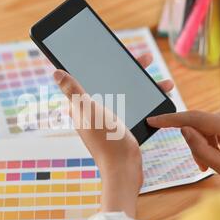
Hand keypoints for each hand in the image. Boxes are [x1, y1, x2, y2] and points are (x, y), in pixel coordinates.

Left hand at [53, 54, 173, 217]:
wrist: (123, 169)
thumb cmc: (105, 140)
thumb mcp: (89, 110)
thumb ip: (74, 91)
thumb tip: (56, 72)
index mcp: (82, 105)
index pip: (90, 76)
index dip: (102, 62)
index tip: (116, 50)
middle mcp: (93, 111)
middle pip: (111, 82)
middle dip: (129, 70)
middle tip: (146, 58)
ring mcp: (108, 119)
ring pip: (126, 94)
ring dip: (143, 85)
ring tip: (163, 81)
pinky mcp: (121, 127)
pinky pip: (133, 107)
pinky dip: (146, 100)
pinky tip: (159, 97)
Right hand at [147, 111, 219, 183]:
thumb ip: (201, 149)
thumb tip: (184, 131)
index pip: (194, 117)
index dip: (170, 119)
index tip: (153, 119)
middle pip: (201, 124)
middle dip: (195, 143)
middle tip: (200, 166)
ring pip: (210, 125)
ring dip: (206, 143)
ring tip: (213, 164)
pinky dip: (216, 138)